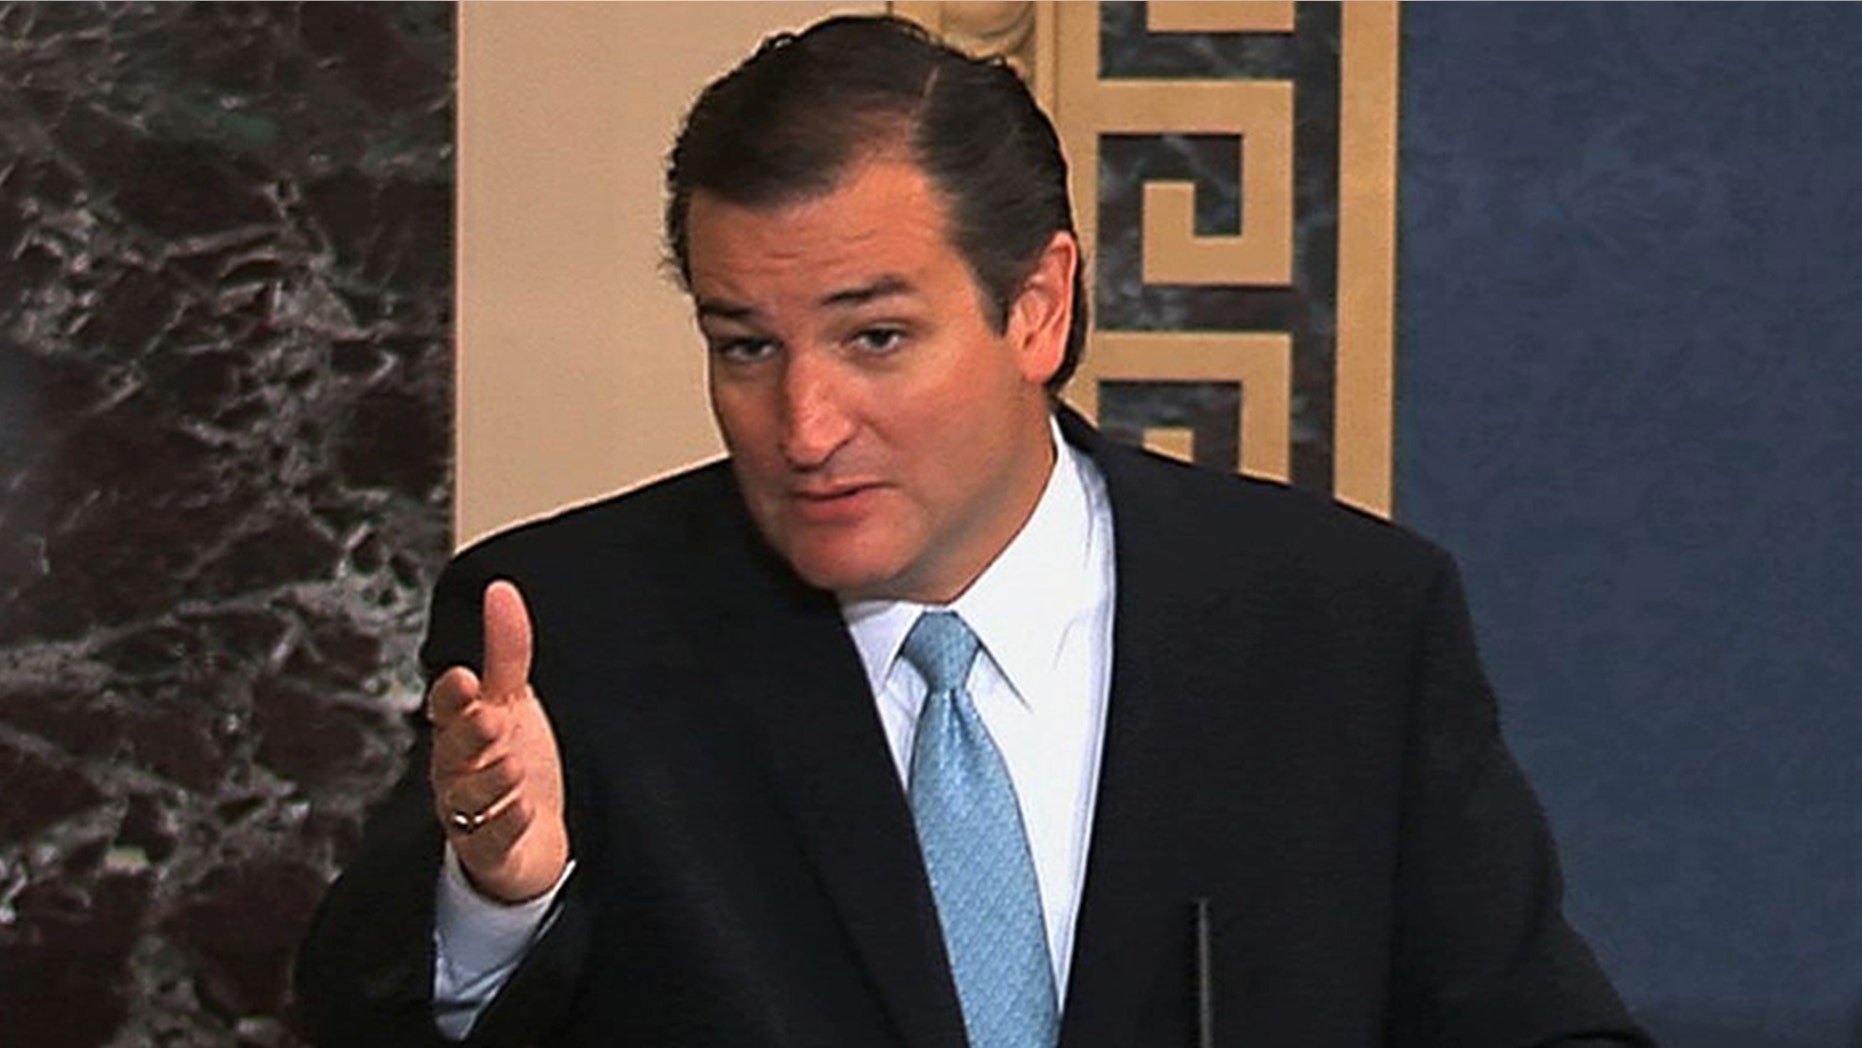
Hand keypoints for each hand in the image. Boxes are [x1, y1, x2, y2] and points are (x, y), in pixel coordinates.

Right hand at [426, 580, 568, 902]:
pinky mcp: (491, 852)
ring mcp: (471, 814)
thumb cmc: (513, 762)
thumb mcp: (512, 702)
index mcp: (459, 731)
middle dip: (468, 735)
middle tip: (490, 718)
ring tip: (510, 765)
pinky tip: (522, 809)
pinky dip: (504, 825)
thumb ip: (507, 651)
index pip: (446, 709)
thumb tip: (501, 589)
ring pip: (468, 797)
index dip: (452, 696)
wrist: (530, 841)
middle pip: (452, 751)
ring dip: (489, 780)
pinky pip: (490, 840)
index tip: (465, 679)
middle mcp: (457, 772)